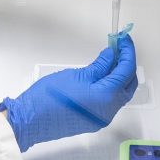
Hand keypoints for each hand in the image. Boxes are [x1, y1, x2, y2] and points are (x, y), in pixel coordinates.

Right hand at [0, 35, 137, 151]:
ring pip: (120, 94)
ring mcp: (102, 118)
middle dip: (127, 64)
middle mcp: (110, 110)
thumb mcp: (77, 75)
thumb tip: (111, 55)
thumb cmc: (50, 96)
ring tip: (110, 59)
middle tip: (119, 47)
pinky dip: (111, 87)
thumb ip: (98, 66)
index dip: (128, 52)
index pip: (126, 71)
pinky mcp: (94, 121)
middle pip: (128, 84)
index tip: (123, 39)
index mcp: (107, 97)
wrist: (31, 120)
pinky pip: (110, 102)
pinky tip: (102, 76)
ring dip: (119, 76)